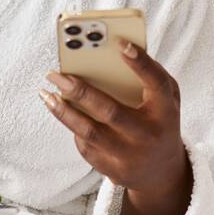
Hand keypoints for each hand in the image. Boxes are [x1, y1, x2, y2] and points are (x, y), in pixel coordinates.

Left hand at [40, 39, 189, 200]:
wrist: (161, 171)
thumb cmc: (159, 122)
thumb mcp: (167, 99)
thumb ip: (150, 76)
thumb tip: (115, 53)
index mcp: (166, 112)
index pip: (156, 84)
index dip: (140, 64)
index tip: (120, 43)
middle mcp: (148, 136)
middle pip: (111, 111)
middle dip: (79, 91)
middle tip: (56, 75)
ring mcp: (130, 157)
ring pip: (90, 132)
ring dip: (64, 112)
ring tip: (47, 94)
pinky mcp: (113, 171)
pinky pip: (86, 146)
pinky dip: (73, 127)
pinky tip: (64, 114)